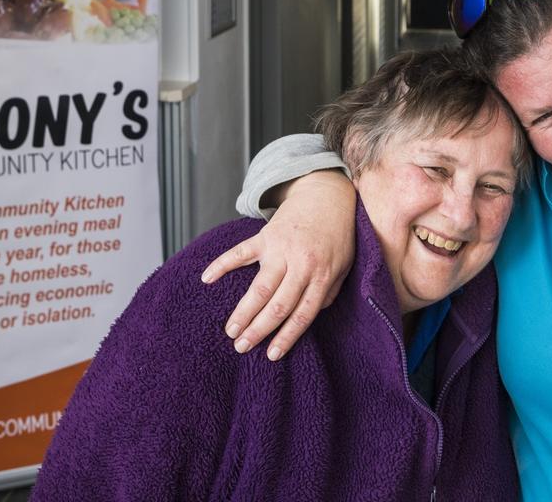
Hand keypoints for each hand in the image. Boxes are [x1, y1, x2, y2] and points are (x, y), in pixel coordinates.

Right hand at [201, 171, 356, 360]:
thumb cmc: (337, 236)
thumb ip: (329, 293)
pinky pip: (241, 252)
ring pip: (259, 286)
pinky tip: (207, 279)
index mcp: (322, 275)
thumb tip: (309, 315)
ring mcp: (281, 249)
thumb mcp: (344, 266)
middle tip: (242, 347)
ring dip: (243, 311)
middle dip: (259, 330)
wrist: (327, 196)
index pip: (303, 314)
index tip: (271, 355)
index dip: (287, 337)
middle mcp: (301, 264)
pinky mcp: (266, 236)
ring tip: (230, 330)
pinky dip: (222, 264)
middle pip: (278, 304)